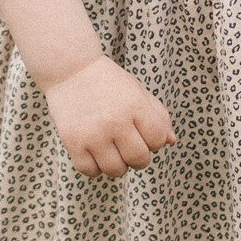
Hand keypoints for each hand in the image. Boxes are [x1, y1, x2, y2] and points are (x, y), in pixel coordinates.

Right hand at [45, 55, 175, 176]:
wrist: (70, 69)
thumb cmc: (108, 82)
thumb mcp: (137, 91)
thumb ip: (158, 115)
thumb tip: (171, 141)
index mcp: (134, 105)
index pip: (157, 140)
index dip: (154, 142)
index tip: (143, 135)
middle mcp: (115, 121)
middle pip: (139, 159)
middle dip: (139, 158)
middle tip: (129, 147)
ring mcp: (93, 134)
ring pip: (116, 170)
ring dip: (118, 165)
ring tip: (112, 151)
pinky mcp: (73, 142)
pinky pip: (90, 171)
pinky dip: (95, 167)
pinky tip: (95, 153)